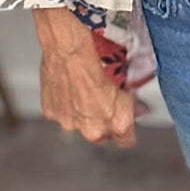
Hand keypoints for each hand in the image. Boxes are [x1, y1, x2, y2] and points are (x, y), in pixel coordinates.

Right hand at [33, 7, 135, 147]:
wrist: (70, 49)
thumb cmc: (100, 57)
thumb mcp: (127, 79)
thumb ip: (130, 101)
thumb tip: (137, 107)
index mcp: (117, 124)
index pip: (126, 141)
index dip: (127, 128)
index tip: (126, 119)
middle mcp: (93, 130)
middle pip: (101, 135)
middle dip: (103, 122)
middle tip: (104, 102)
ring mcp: (70, 124)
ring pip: (79, 124)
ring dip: (82, 113)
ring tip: (83, 90)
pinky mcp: (52, 114)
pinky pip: (61, 113)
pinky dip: (64, 104)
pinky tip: (68, 87)